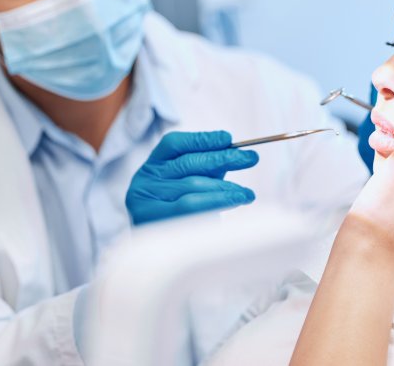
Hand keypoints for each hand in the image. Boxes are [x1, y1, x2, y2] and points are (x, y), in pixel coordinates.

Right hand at [126, 131, 258, 224]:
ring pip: (192, 186)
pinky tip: (236, 200)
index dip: (201, 139)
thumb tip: (235, 153)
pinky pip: (191, 207)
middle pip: (187, 164)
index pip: (173, 144)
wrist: (159, 255)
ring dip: (225, 186)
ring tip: (246, 191)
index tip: (228, 138)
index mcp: (150, 167)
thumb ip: (208, 169)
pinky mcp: (153, 223)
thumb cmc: (179, 215)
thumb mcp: (191, 185)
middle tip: (249, 158)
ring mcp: (145, 203)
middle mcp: (143, 182)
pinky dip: (217, 201)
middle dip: (222, 158)